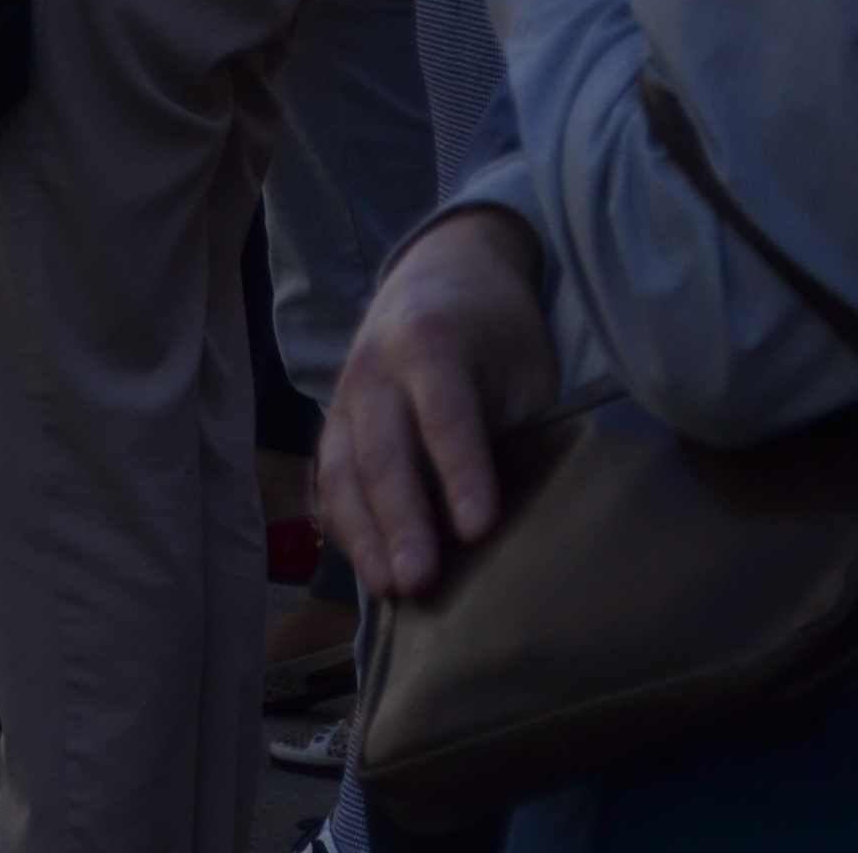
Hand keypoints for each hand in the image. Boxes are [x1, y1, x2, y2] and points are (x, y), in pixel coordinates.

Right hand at [321, 211, 558, 597]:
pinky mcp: (333, 420)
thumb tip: (529, 514)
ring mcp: (344, 394)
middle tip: (419, 581)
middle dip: (399, 520)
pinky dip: (343, 524)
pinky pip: (328, 477)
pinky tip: (365, 566)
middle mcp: (374, 367)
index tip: (479, 530)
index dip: (461, 474)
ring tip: (387, 589)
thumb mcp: (523, 363)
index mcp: (429, 341)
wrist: (441, 269)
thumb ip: (517, 425)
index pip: (445, 417)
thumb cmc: (497, 329)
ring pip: (340, 470)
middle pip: (381, 451)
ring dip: (362, 534)